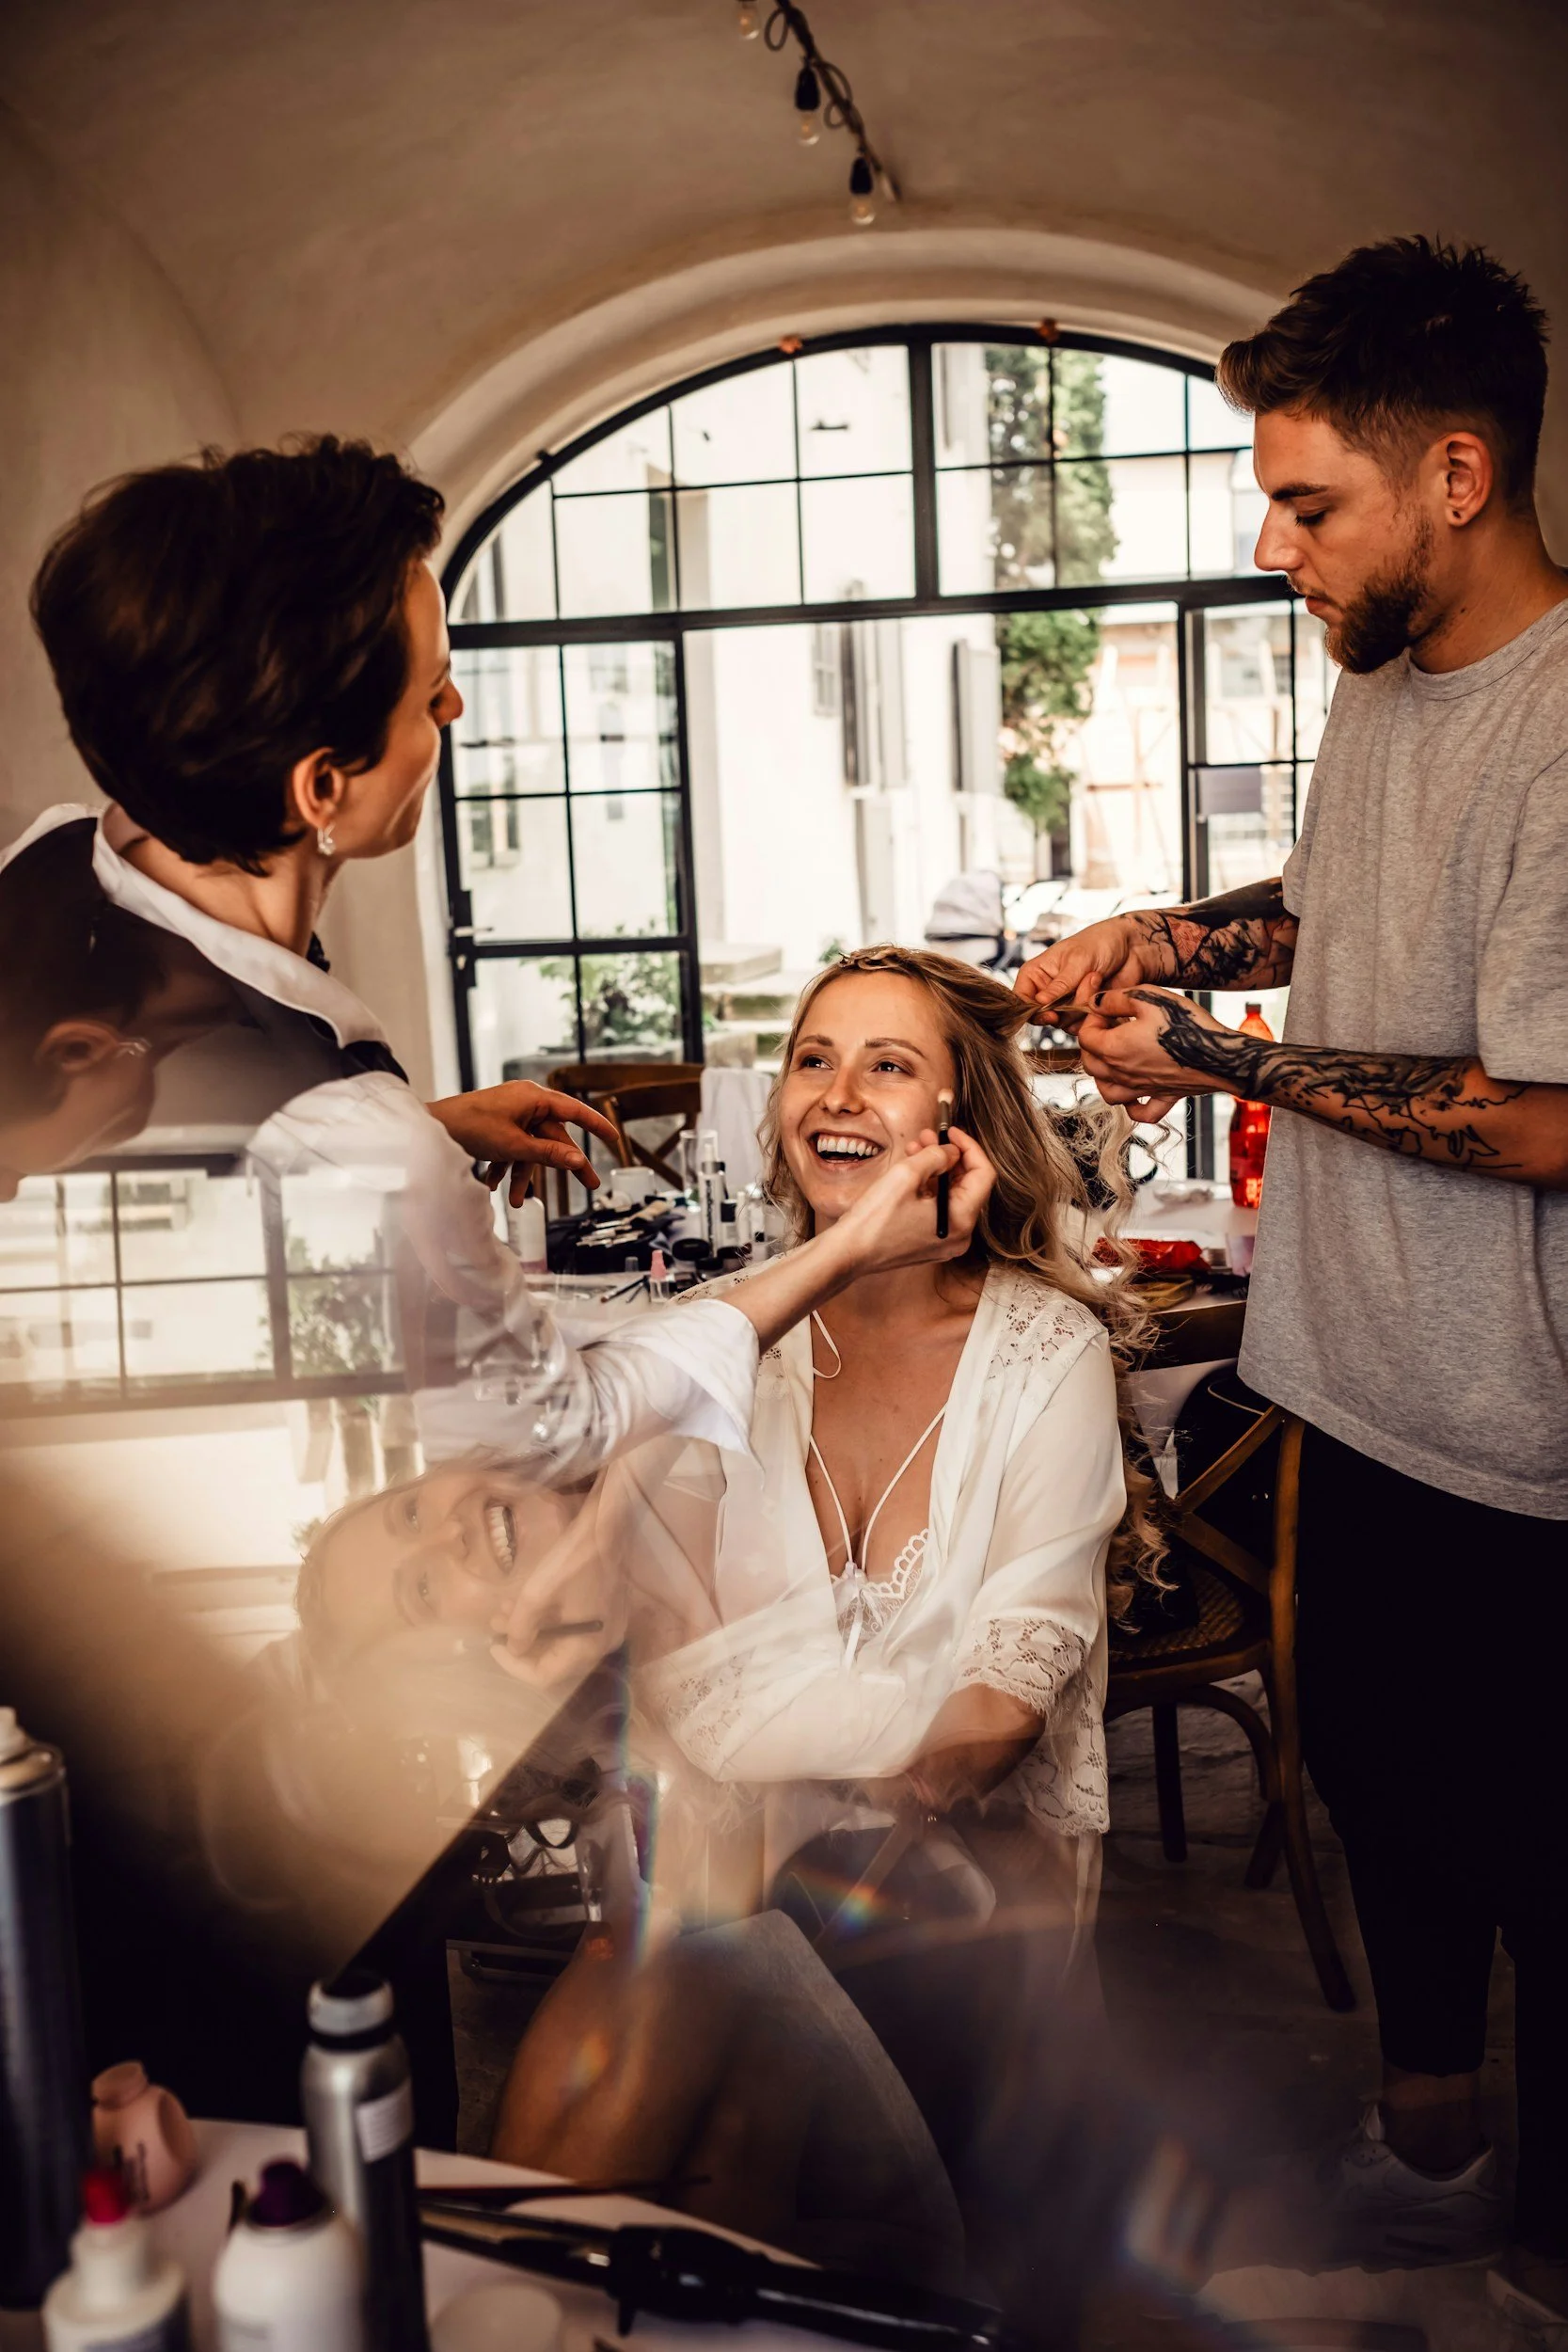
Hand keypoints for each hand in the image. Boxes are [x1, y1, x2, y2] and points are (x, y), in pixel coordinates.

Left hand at [426, 1083, 621, 1203]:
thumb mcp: (514, 1145)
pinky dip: (506, 1166)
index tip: (615, 1139)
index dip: (596, 1126)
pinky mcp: (497, 1124)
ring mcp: (511, 1113)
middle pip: (554, 1136)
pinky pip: (512, 1147)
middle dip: (561, 1165)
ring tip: (514, 1201)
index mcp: (533, 1098)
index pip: (574, 1111)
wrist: (429, 1128)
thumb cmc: (469, 1127)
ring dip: (523, 1174)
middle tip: (590, 1185)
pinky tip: (495, 1186)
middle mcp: (525, 1102)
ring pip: (530, 1147)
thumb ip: (548, 1154)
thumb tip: (578, 1161)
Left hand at [489, 1509, 621, 1689]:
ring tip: (504, 1610)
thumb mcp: (537, 1593)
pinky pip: (574, 1626)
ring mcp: (607, 1628)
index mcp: (588, 1647)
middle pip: (555, 1660)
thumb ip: (521, 1627)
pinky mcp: (607, 1611)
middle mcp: (602, 1645)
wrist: (607, 1525)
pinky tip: (526, 1601)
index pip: (545, 1676)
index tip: (494, 1646)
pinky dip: (550, 1619)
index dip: (514, 1666)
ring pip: (562, 1641)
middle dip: (521, 1644)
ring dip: (532, 1629)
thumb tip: (513, 1647)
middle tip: (496, 1627)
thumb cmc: (573, 1560)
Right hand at [825, 1124, 994, 1277]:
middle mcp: (960, 1235)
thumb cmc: (874, 1219)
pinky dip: (929, 1188)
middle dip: (949, 1156)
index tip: (952, 1132)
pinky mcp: (931, 1243)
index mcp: (961, 1220)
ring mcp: (945, 1241)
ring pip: (951, 1195)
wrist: (848, 1254)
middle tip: (929, 1136)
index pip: (983, 1175)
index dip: (969, 1147)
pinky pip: (939, 1209)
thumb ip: (936, 1157)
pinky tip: (911, 1170)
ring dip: (936, 1169)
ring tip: (915, 1148)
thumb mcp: (906, 1175)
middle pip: (968, 1185)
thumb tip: (952, 1151)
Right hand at [1014, 915, 1165, 1023]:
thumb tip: (1039, 1004)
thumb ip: (1059, 985)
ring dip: (1081, 1006)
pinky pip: (1080, 1026)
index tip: (1050, 1014)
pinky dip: (1092, 1013)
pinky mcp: (1082, 1012)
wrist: (1131, 948)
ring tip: (1095, 978)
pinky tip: (1101, 991)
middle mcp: (1046, 990)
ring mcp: (1064, 1003)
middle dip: (1063, 1007)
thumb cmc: (1100, 943)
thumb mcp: (1077, 960)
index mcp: (1036, 973)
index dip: (1031, 1011)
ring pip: (1063, 1022)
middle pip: (1042, 1016)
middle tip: (1079, 990)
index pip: (1020, 999)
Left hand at [1077, 987, 1235, 1117]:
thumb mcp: (1149, 997)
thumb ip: (1115, 999)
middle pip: (1090, 1064)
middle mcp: (1122, 1074)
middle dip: (1094, 1044)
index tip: (1108, 1008)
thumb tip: (1095, 1002)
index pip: (1084, 1036)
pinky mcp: (1164, 1098)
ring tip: (1117, 1057)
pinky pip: (1141, 1111)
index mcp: (1114, 1049)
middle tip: (1112, 1027)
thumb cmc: (1186, 1024)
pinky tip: (1136, 1092)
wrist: (1221, 1055)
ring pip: (1107, 1092)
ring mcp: (1142, 1090)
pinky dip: (1133, 1105)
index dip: (1092, 1019)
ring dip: (1105, 1076)